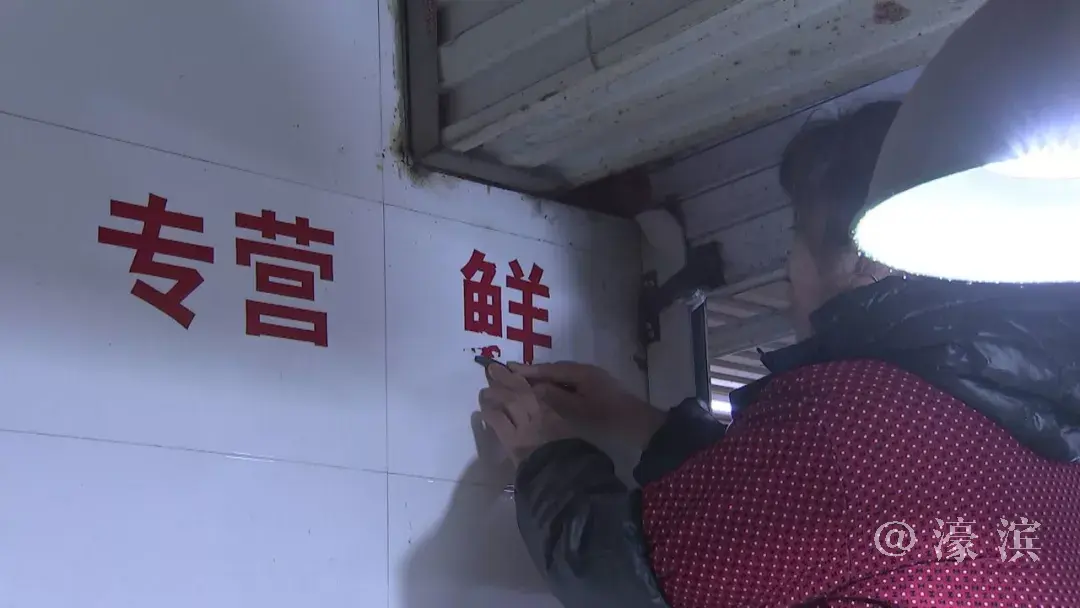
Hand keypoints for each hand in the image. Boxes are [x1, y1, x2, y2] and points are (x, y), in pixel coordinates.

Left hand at [479, 363, 575, 465]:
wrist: (561, 474)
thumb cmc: (568, 457)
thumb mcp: (566, 434)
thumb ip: (556, 423)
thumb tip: (546, 417)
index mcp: (552, 413)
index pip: (535, 392)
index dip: (522, 380)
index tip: (513, 372)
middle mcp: (537, 415)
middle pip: (520, 391)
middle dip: (506, 378)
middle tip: (493, 369)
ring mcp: (524, 426)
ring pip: (509, 402)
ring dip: (495, 394)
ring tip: (484, 391)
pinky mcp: (512, 440)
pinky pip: (498, 421)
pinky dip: (489, 414)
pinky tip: (482, 411)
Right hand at [510, 361, 665, 449]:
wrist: (639, 424)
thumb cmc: (607, 417)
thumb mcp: (577, 410)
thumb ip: (555, 397)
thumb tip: (534, 387)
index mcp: (580, 372)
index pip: (549, 369)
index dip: (528, 370)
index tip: (508, 368)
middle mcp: (585, 370)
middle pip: (555, 369)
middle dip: (535, 373)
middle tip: (512, 378)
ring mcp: (593, 378)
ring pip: (563, 377)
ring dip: (546, 380)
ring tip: (526, 388)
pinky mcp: (597, 388)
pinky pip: (571, 383)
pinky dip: (557, 387)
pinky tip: (549, 396)